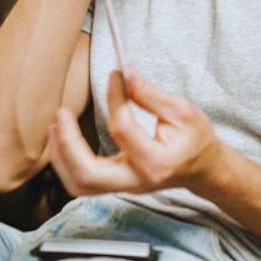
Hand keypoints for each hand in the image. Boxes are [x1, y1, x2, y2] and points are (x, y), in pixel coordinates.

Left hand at [47, 68, 222, 195]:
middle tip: (61, 114)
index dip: (115, 98)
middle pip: (88, 174)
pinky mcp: (116, 185)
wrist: (203, 169)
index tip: (115, 77)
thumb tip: (125, 74)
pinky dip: (65, 162)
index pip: (123, 129)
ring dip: (61, 156)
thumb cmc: (196, 139)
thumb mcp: (183, 111)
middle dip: (68, 143)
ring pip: (79, 184)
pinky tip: (63, 138)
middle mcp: (137, 180)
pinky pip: (81, 182)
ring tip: (57, 126)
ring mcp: (124, 187)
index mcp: (157, 162)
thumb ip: (151, 95)